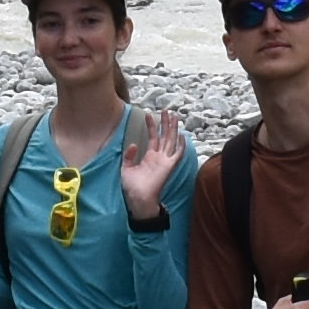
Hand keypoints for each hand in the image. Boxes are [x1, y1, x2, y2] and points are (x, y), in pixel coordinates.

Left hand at [119, 103, 182, 223]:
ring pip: (171, 141)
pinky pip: (178, 154)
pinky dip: (181, 145)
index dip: (151, 126)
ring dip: (173, 129)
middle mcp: (159, 157)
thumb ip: (129, 156)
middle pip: (164, 136)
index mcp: (150, 157)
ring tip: (173, 116)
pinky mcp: (169, 166)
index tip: (148, 114)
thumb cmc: (132, 187)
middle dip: (165, 123)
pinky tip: (182, 135)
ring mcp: (165, 161)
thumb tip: (134, 144)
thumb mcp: (126, 168)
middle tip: (166, 111)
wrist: (138, 198)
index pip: (153, 138)